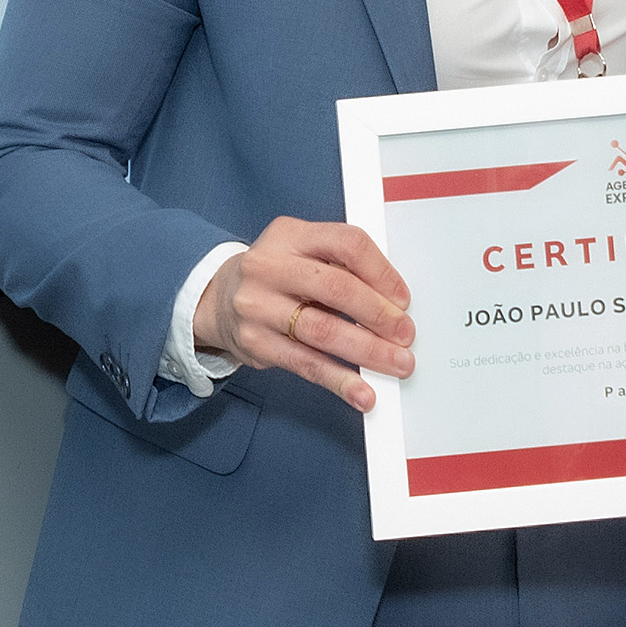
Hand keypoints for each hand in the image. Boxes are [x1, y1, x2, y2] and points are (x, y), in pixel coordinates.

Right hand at [194, 217, 414, 412]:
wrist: (220, 298)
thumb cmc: (277, 275)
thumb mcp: (303, 252)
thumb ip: (342, 266)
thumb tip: (393, 301)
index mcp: (290, 235)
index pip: (347, 244)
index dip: (382, 272)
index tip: (403, 298)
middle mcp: (269, 267)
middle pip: (336, 289)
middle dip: (379, 315)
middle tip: (405, 334)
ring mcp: (258, 306)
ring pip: (323, 331)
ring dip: (368, 351)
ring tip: (396, 362)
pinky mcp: (255, 343)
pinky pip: (305, 364)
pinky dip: (339, 380)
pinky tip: (361, 391)